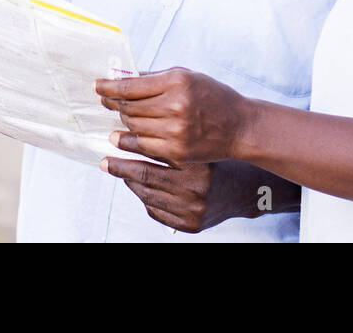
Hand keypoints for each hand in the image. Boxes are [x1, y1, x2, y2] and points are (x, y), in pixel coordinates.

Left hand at [95, 67, 249, 163]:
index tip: (97, 86)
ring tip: (117, 117)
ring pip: (133, 126)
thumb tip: (123, 77)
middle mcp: (175, 105)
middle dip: (113, 103)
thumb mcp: (187, 76)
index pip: (131, 86)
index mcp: (176, 82)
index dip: (109, 87)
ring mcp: (175, 131)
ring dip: (121, 122)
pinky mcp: (177, 151)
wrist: (238, 126)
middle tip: (105, 101)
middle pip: (129, 107)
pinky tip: (122, 137)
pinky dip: (130, 141)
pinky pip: (143, 146)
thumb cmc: (212, 96)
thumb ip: (155, 77)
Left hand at [100, 157, 289, 232]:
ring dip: (132, 182)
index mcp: (198, 165)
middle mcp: (195, 190)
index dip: (130, 147)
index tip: (113, 139)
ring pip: (148, 196)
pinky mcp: (190, 226)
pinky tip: (141, 188)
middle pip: (146, 178)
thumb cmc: (220, 160)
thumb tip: (136, 125)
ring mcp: (192, 211)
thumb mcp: (199, 144)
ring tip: (122, 171)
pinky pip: (157, 212)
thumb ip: (173, 138)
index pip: (154, 156)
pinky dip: (146, 199)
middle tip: (106, 161)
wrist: (246, 190)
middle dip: (122, 168)